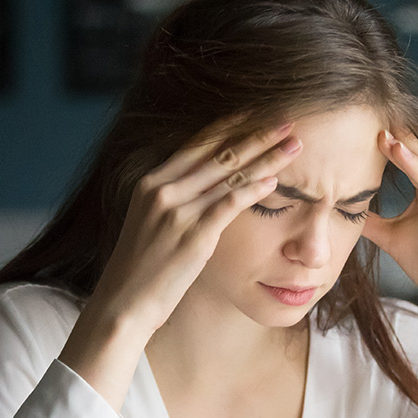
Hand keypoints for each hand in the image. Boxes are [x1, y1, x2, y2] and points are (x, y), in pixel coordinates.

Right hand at [60, 120, 302, 408]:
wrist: (123, 304)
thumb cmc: (140, 271)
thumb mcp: (149, 225)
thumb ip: (172, 203)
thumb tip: (201, 191)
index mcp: (151, 183)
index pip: (198, 144)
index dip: (231, 126)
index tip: (259, 114)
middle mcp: (163, 190)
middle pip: (219, 153)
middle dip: (257, 134)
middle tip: (288, 120)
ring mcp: (177, 211)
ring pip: (230, 174)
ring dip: (267, 157)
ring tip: (295, 145)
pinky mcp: (193, 235)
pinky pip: (230, 204)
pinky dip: (254, 189)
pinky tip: (275, 181)